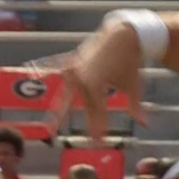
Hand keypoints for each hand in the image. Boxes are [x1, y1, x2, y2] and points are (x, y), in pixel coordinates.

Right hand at [54, 17, 148, 139]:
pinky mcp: (72, 61)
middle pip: (82, 105)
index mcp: (96, 86)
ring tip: (51, 126)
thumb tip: (145, 125)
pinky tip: (33, 73)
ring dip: (59, 110)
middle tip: (76, 141)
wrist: (123, 35)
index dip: (98, 128)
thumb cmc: (130, 62)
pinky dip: (46, 71)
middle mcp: (81, 79)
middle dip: (82, 123)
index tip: (98, 143)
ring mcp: (74, 70)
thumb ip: (135, 107)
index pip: (97, 112)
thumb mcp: (134, 86)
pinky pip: (58, 70)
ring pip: (67, 94)